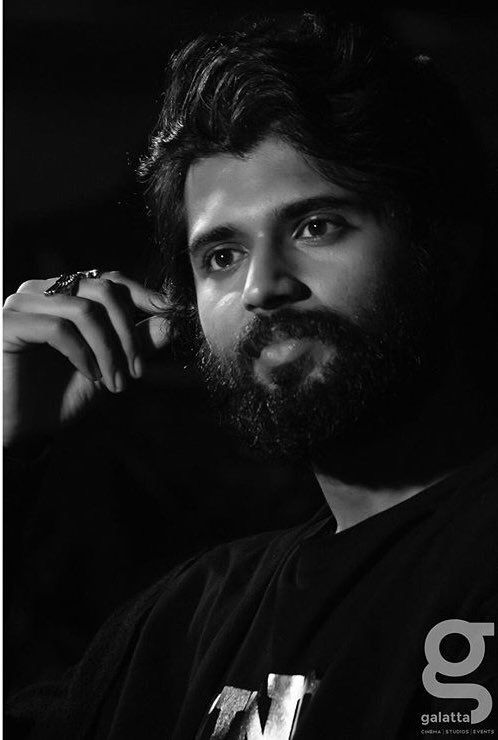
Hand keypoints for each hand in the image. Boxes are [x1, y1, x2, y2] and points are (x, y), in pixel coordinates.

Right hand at [3, 271, 169, 446]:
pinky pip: (58, 328)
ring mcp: (22, 303)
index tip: (170, 313)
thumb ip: (138, 341)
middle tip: (138, 370)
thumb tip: (173, 319)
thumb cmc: (60, 395)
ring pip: (84, 310)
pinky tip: (89, 375)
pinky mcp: (8, 323)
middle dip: (128, 332)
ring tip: (115, 381)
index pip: (110, 281)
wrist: (21, 428)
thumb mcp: (110, 366)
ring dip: (109, 350)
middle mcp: (42, 290)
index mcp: (64, 294)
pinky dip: (82, 354)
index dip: (142, 295)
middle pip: (102, 290)